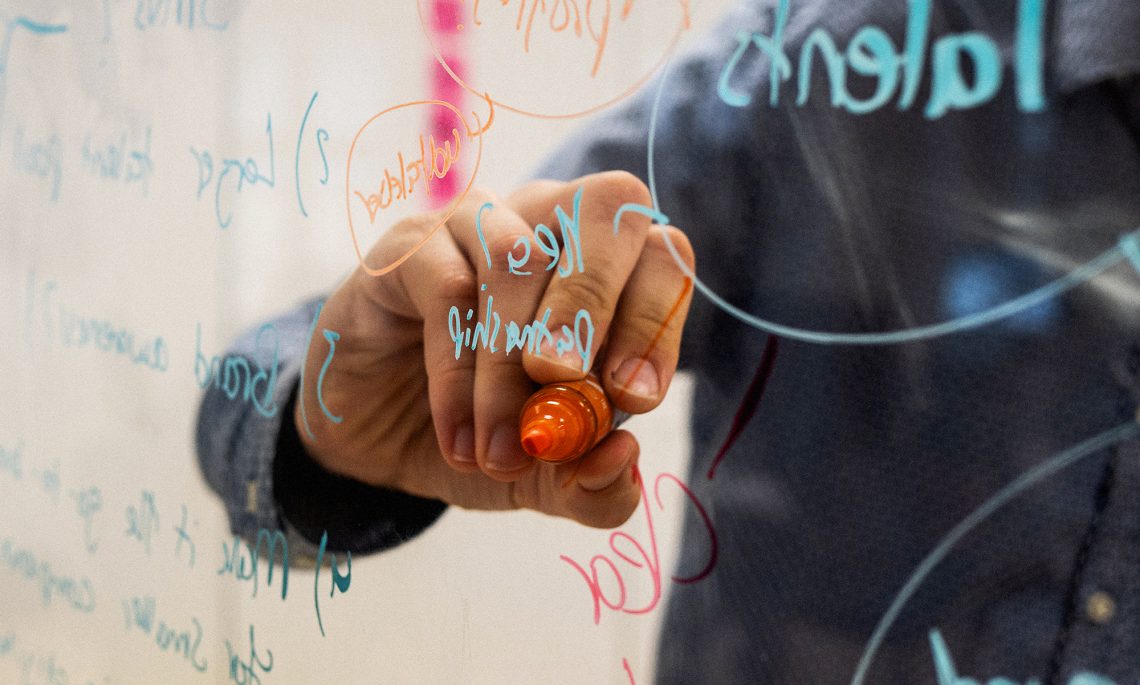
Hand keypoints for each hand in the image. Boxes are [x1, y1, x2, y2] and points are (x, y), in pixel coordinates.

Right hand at [295, 171, 693, 527]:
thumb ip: (596, 485)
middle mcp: (552, 224)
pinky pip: (447, 288)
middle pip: (606, 207)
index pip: (664, 256)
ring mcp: (480, 224)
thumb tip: (623, 456)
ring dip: (511, 366)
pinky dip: (458, 374)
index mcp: (609, 268)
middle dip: (594, 304)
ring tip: (501, 452)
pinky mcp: (411, 246)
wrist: (379, 441)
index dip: (657, 321)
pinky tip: (458, 438)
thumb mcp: (548, 479)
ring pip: (519, 258)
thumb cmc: (484, 435)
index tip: (632, 401)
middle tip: (565, 385)